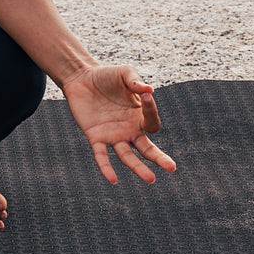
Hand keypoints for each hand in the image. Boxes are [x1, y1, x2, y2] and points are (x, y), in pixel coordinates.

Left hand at [60, 65, 176, 184]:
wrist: (81, 77)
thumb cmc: (107, 76)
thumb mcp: (125, 73)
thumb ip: (136, 81)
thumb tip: (149, 90)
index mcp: (139, 116)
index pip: (151, 122)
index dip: (151, 111)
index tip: (146, 96)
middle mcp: (129, 130)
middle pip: (147, 148)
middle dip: (159, 158)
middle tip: (171, 167)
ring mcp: (113, 135)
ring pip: (127, 156)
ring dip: (138, 167)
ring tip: (151, 179)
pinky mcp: (95, 137)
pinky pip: (102, 155)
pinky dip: (106, 167)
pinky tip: (113, 179)